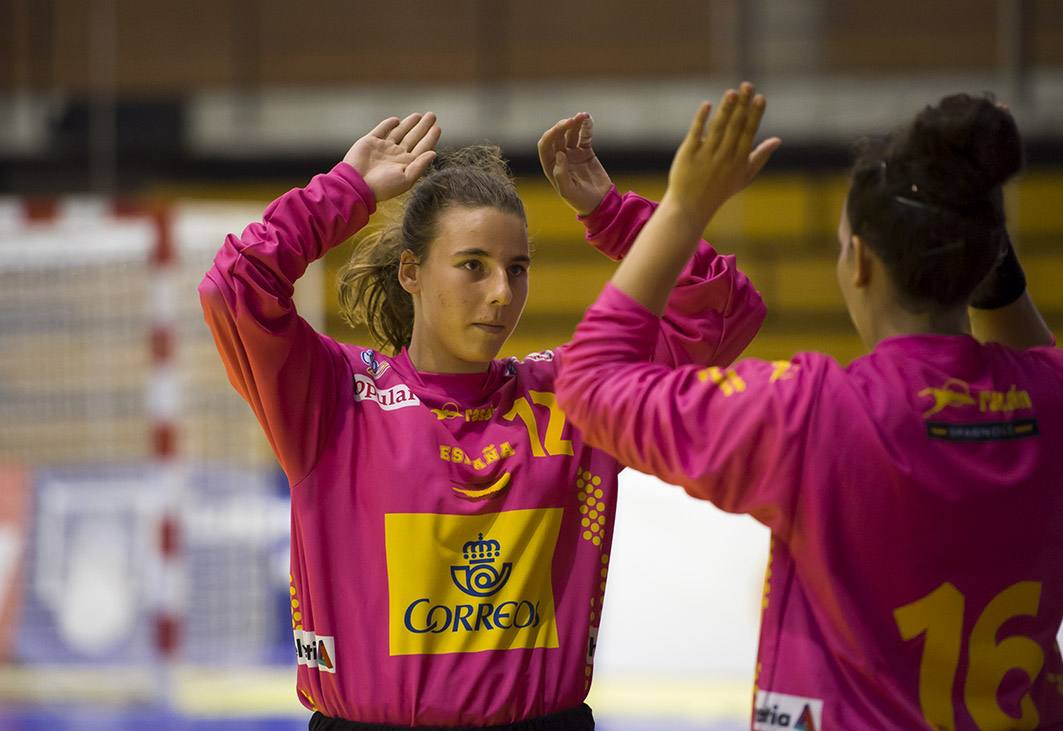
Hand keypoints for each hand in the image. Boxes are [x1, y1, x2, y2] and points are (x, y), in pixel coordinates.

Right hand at [343, 113, 440, 202]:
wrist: (356, 184)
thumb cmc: (382, 186)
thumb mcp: (406, 179)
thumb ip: (420, 165)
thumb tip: (434, 153)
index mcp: (406, 164)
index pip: (422, 148)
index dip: (430, 138)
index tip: (437, 128)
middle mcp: (396, 155)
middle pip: (413, 137)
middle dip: (423, 127)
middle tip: (432, 115)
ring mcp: (383, 148)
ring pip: (399, 132)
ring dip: (409, 123)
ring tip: (419, 115)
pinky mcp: (371, 141)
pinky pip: (382, 130)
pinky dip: (389, 124)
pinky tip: (397, 120)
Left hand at [538, 113, 612, 215]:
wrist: (601, 203)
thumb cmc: (582, 201)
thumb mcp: (568, 191)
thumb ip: (561, 174)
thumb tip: (559, 154)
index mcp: (551, 167)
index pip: (545, 146)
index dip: (551, 134)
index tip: (562, 127)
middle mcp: (560, 158)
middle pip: (557, 136)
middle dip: (564, 126)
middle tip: (574, 120)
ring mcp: (572, 153)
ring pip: (571, 133)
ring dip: (576, 123)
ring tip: (583, 116)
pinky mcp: (585, 152)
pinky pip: (584, 136)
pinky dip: (586, 127)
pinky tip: (588, 120)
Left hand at [663, 82, 780, 233]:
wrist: (691, 207)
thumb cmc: (720, 190)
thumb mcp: (744, 176)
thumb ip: (760, 156)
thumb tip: (778, 140)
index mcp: (739, 160)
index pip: (749, 133)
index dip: (755, 115)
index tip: (760, 97)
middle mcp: (724, 156)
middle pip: (735, 126)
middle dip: (742, 105)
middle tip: (747, 85)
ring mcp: (706, 155)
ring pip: (717, 128)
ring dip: (725, 109)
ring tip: (732, 92)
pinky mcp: (688, 154)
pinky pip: (696, 133)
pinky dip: (701, 119)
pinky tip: (707, 104)